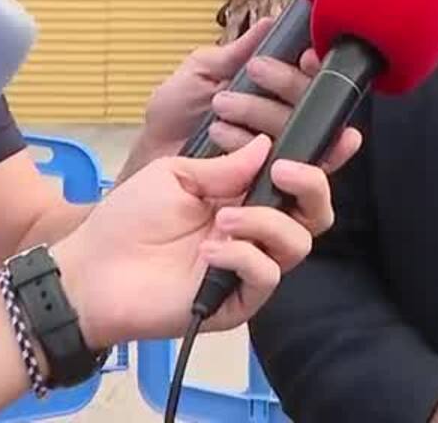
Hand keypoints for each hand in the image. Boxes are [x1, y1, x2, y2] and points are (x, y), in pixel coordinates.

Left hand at [51, 129, 360, 346]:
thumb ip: (226, 164)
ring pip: (299, 243)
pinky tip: (211, 251)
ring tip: (222, 220)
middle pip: (316, 211)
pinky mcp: (238, 300)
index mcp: (245, 195)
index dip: (326, 159)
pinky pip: (268, 276)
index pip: (297, 178)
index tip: (346, 137)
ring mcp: (250, 265)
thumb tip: (270, 146)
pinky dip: (244, 257)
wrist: (91, 271)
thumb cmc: (129, 218)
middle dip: (311, 185)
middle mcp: (256, 229)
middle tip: (281, 172)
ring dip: (266, 224)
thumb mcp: (176, 174)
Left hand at [127, 18, 322, 173]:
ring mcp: (283, 147)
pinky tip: (232, 138)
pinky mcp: (275, 177)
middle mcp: (286, 114)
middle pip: (315, 97)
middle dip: (286, 82)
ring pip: (302, 128)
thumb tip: (270, 23)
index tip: (304, 56)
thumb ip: (237, 51)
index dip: (315, 63)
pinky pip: (292, 163)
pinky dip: (258, 146)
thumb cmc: (176, 113)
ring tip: (221, 110)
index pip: (312, 72)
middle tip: (253, 72)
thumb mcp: (202, 70)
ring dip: (263, 113)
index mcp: (274, 85)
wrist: (153, 155)